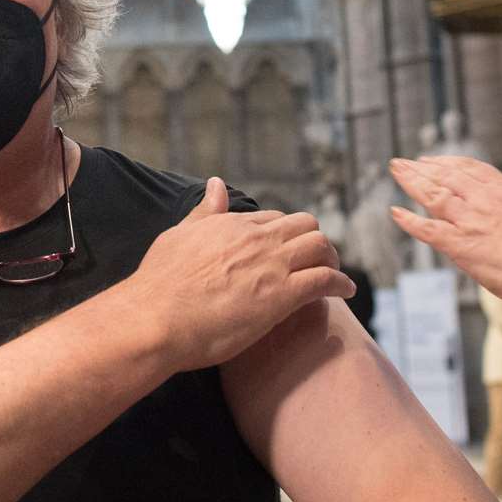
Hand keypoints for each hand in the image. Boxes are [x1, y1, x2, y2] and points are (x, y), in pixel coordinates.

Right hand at [130, 177, 355, 371]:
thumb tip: (216, 183)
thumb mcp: (179, 236)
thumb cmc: (160, 283)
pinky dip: (341, 283)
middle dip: (315, 241)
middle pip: (305, 225)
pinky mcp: (282, 295)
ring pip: (320, 246)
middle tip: (317, 261)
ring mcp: (271, 265)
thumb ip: (204, 213)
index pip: (273, 219)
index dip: (284, 234)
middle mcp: (256, 238)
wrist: (156, 318)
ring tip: (333, 274)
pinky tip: (345, 291)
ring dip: (331, 258)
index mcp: (231, 225)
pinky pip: (325, 279)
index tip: (287, 250)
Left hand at [388, 156, 501, 308]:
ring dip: (411, 181)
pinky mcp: (459, 245)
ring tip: (395, 170)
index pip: (471, 169)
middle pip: (446, 175)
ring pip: (432, 194)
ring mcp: (469, 221)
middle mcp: (483, 200)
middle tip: (403, 161)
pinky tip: (395, 212)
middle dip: (422, 166)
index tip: (433, 160)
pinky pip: (426, 230)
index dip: (448, 162)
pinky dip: (409, 221)